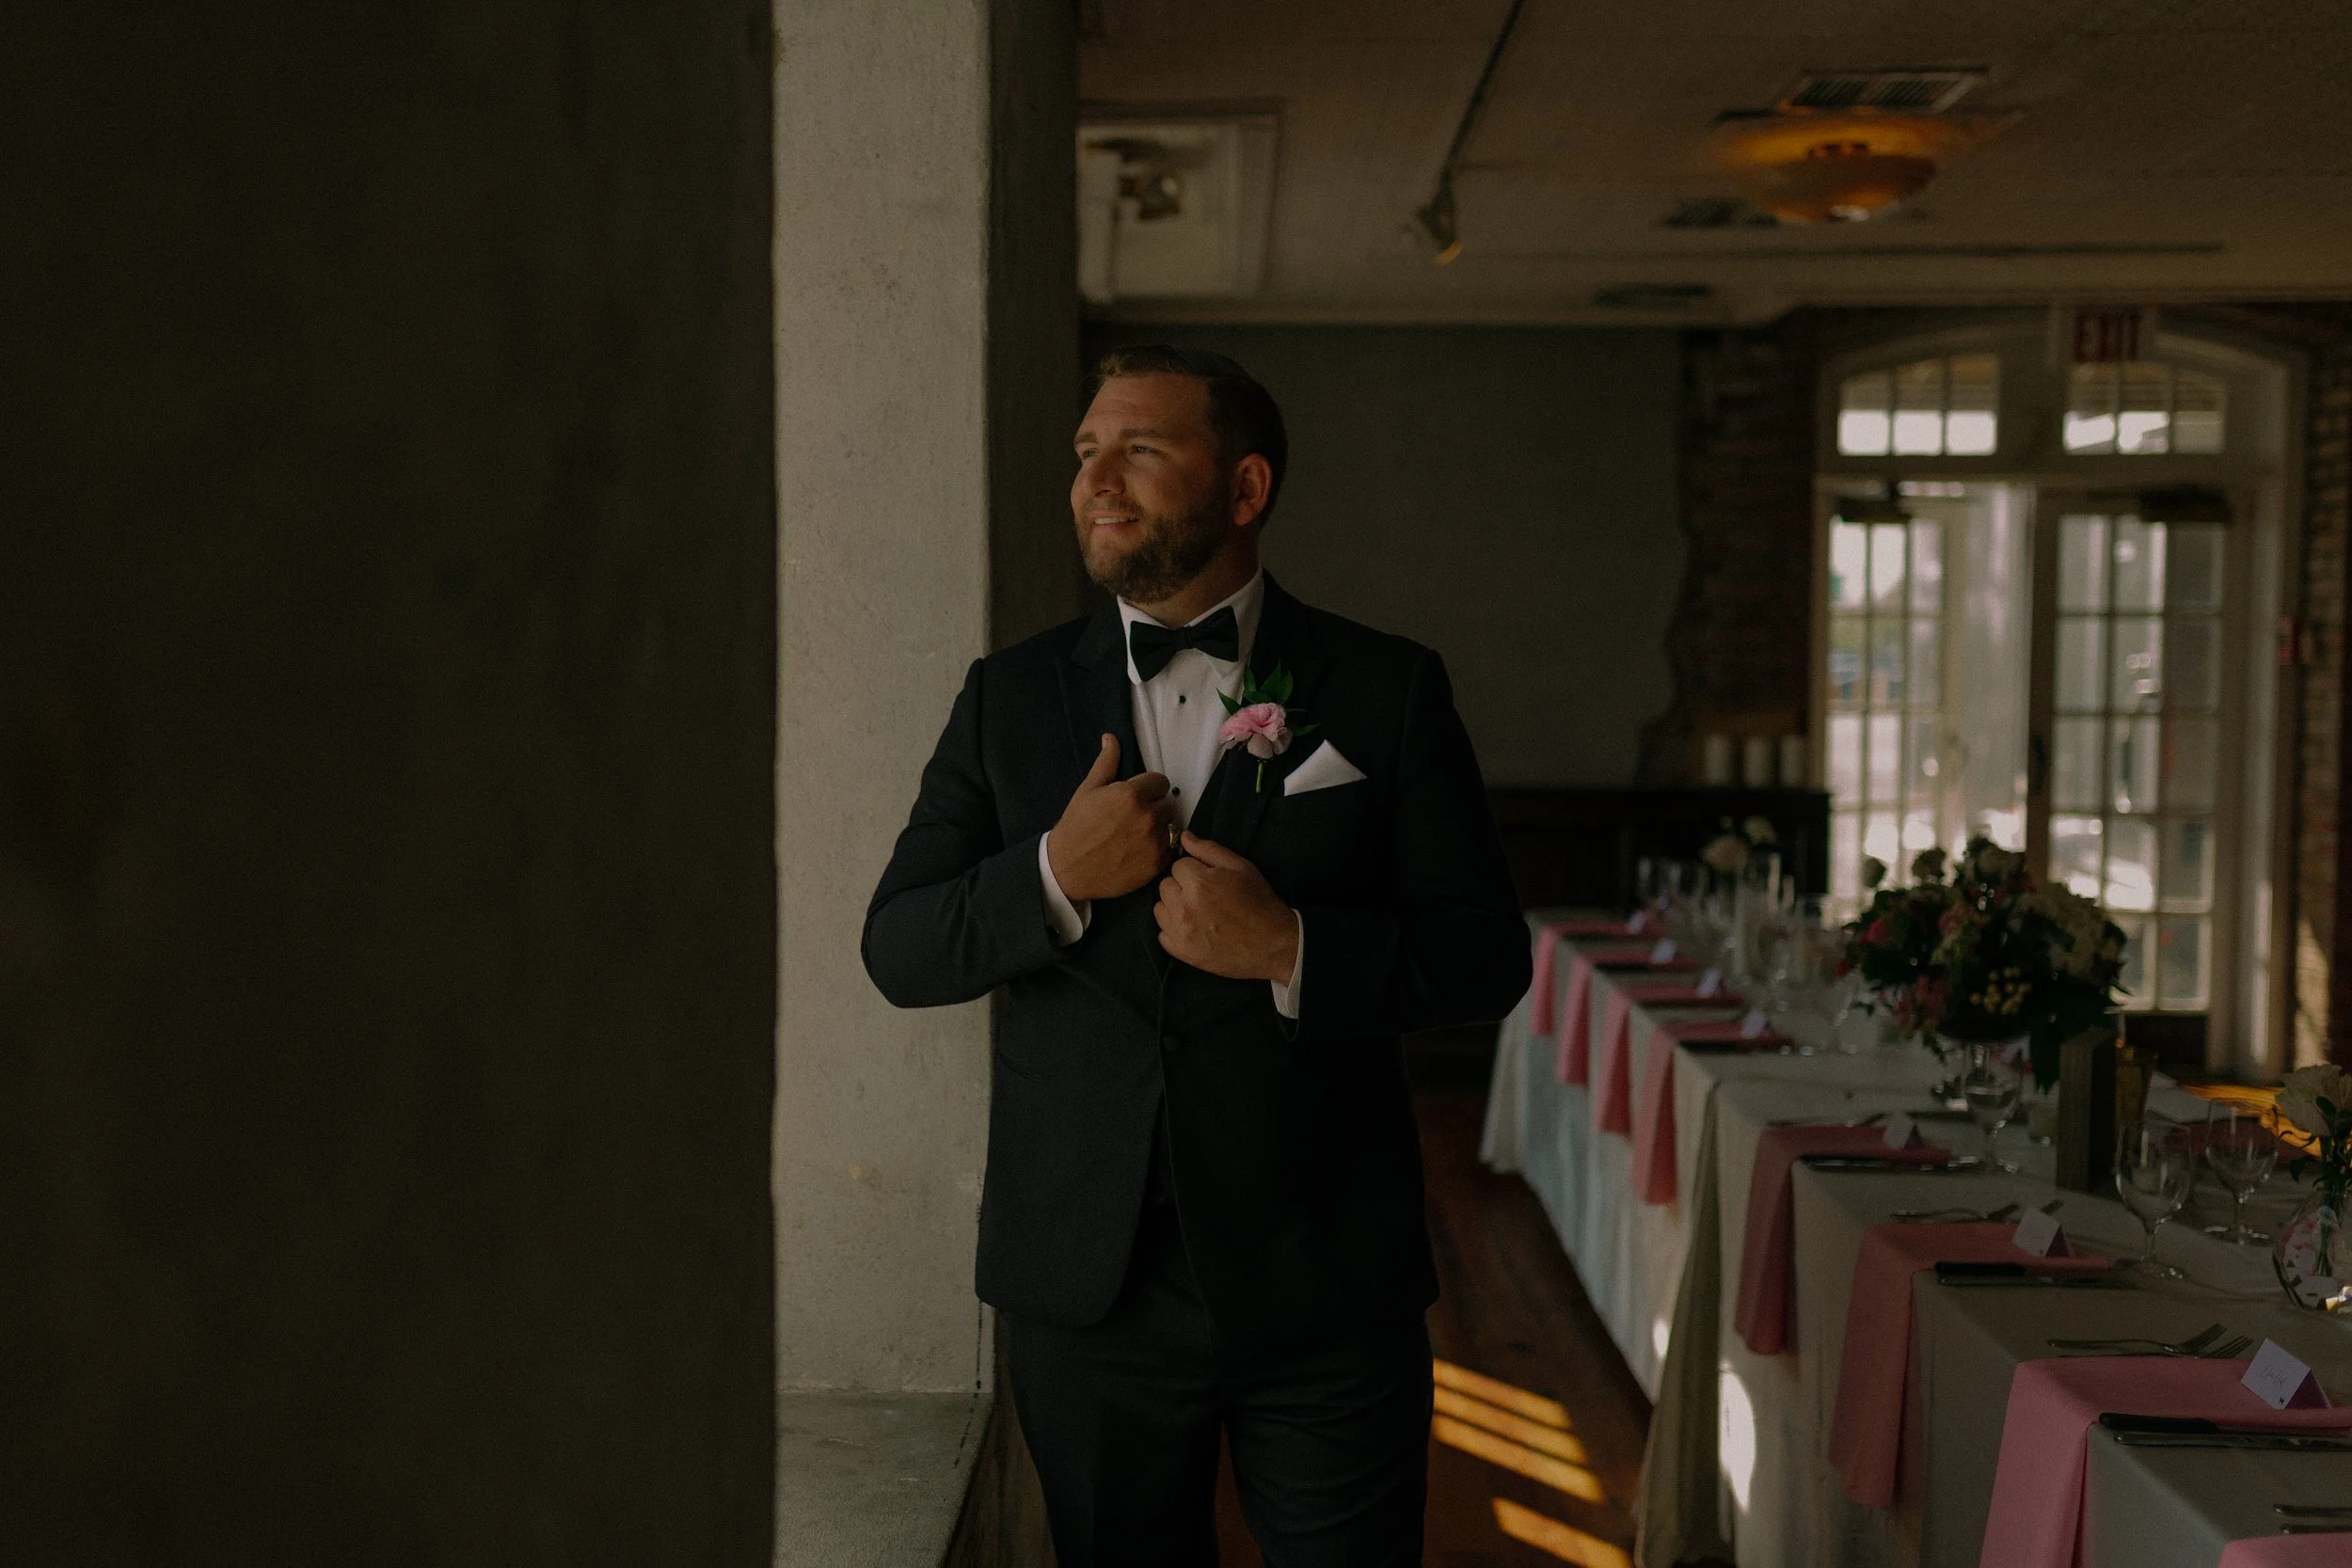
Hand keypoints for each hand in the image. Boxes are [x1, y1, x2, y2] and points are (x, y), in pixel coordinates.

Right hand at [1047, 734, 1176, 901]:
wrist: (1068, 869)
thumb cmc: (1076, 827)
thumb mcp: (1088, 790)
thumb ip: (1106, 763)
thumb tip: (1111, 738)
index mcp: (1131, 795)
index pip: (1161, 782)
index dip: (1149, 788)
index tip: (1137, 797)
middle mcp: (1148, 817)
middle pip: (1169, 804)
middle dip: (1156, 806)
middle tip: (1136, 816)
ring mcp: (1154, 843)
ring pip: (1172, 826)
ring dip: (1160, 827)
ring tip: (1139, 834)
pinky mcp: (1156, 864)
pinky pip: (1170, 849)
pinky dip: (1160, 848)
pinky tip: (1141, 850)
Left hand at [1154, 832, 1298, 982]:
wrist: (1271, 944)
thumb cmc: (1257, 901)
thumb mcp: (1240, 867)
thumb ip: (1208, 850)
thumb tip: (1184, 837)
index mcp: (1197, 883)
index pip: (1178, 865)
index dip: (1194, 870)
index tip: (1209, 879)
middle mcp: (1183, 907)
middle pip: (1165, 886)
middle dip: (1181, 887)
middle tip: (1204, 895)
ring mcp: (1180, 932)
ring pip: (1160, 909)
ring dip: (1174, 907)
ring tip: (1197, 912)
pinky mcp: (1181, 952)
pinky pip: (1162, 934)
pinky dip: (1174, 930)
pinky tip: (1192, 929)